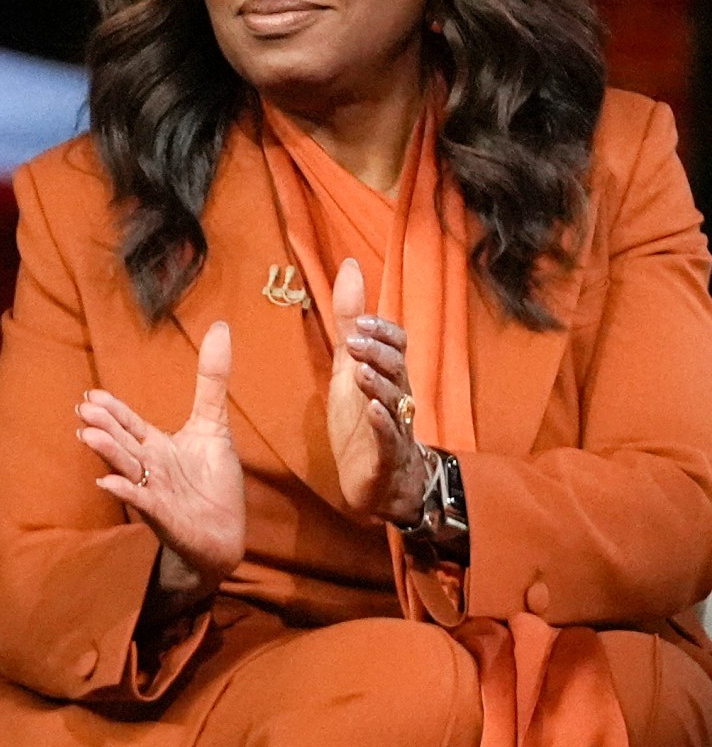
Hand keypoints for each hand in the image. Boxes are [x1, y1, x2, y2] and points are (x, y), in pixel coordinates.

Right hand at [77, 321, 246, 600]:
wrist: (223, 533)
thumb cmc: (212, 481)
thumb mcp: (213, 425)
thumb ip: (212, 380)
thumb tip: (221, 328)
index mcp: (155, 445)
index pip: (129, 424)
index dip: (112, 411)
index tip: (91, 395)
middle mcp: (148, 466)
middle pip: (123, 443)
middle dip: (105, 427)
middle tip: (84, 409)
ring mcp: (153, 491)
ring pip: (127, 469)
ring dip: (108, 454)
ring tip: (90, 438)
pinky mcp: (164, 516)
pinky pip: (142, 502)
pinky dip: (126, 493)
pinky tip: (108, 483)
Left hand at [326, 258, 429, 524]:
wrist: (379, 480)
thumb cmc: (364, 419)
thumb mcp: (349, 366)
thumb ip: (348, 322)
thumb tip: (350, 266)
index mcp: (389, 376)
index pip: (397, 345)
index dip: (382, 332)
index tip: (359, 321)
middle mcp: (398, 397)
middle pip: (398, 368)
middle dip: (378, 353)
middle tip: (353, 342)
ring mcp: (396, 426)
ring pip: (395, 401)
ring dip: (378, 384)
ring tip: (360, 370)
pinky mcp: (386, 455)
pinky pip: (390, 438)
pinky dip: (383, 424)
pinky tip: (373, 412)